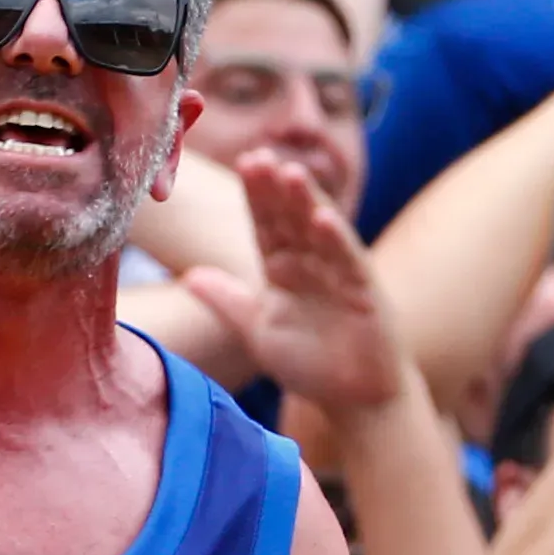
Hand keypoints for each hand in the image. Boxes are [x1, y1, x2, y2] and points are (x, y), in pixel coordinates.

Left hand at [179, 149, 405, 417]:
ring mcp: (340, 274)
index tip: (243, 162)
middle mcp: (311, 263)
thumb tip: (189, 276)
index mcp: (283, 268)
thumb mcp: (258, 331)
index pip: (266, 223)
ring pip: (319, 230)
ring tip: (290, 173)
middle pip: (290, 218)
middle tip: (258, 157)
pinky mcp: (364, 292)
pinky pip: (348, 262)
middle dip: (275, 189)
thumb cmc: (312, 364)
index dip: (256, 195)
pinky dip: (336, 239)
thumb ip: (228, 301)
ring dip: (306, 202)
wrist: (356, 397)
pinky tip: (323, 218)